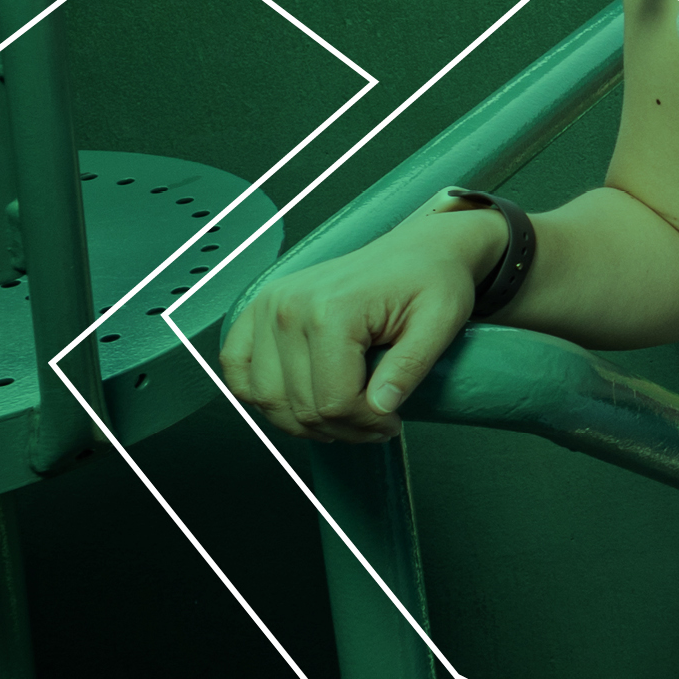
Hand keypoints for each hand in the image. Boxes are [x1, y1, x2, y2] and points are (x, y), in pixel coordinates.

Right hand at [217, 209, 498, 440]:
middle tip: (374, 425)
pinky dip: (260, 394)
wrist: (416, 250)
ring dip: (303, 421)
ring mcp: (268, 307)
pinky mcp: (258, 310)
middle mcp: (289, 307)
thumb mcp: (440, 322)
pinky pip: (238, 368)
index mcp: (332, 309)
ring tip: (342, 415)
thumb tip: (381, 408)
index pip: (333, 402)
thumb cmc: (430, 279)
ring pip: (266, 398)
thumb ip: (410, 368)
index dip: (365, 425)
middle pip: (300, 406)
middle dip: (342, 428)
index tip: (391, 423)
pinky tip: (297, 399)